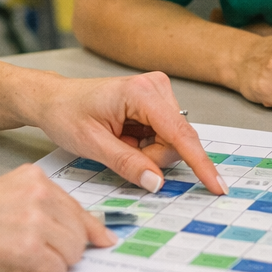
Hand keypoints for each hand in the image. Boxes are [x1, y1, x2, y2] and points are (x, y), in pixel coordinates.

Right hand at [0, 164, 116, 271]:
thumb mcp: (6, 198)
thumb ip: (45, 207)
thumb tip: (90, 231)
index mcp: (34, 178)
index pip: (79, 208)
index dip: (90, 231)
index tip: (103, 240)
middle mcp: (38, 194)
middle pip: (80, 233)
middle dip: (64, 251)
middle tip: (34, 255)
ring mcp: (33, 220)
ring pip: (72, 254)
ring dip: (52, 265)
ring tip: (20, 259)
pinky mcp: (27, 249)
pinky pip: (56, 271)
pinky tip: (16, 267)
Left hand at [26, 70, 226, 194]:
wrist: (53, 99)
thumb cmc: (66, 114)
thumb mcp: (92, 145)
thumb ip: (127, 164)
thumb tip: (157, 183)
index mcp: (141, 92)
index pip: (179, 134)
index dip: (200, 163)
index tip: (217, 185)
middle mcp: (156, 87)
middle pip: (175, 142)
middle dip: (152, 158)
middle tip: (119, 152)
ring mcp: (159, 93)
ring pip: (171, 143)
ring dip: (147, 153)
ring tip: (118, 141)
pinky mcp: (157, 102)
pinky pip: (164, 137)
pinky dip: (146, 146)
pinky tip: (125, 137)